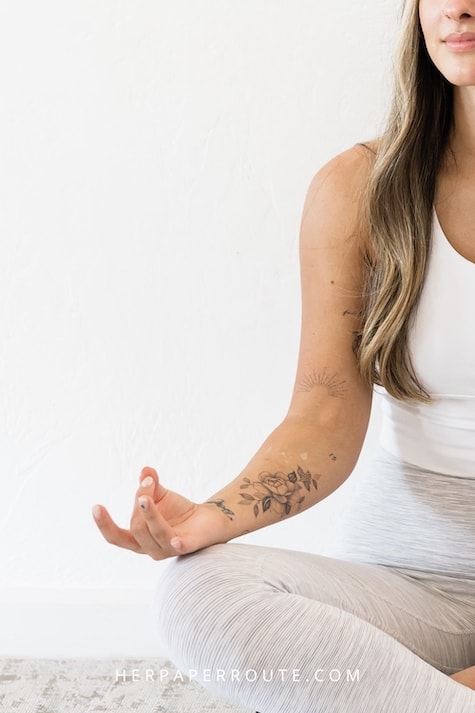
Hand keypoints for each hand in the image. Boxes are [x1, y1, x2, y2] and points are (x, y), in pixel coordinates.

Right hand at [92, 466, 229, 559]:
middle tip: (147, 483)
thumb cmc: (178, 510)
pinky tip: (176, 539)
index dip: (104, 525)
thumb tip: (145, 470)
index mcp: (139, 538)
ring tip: (146, 496)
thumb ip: (149, 484)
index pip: (116, 537)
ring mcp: (168, 549)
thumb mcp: (159, 494)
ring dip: (149, 514)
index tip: (96, 506)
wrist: (207, 518)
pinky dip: (177, 543)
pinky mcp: (188, 546)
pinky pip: (180, 547)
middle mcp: (150, 548)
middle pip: (137, 528)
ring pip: (154, 533)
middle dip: (139, 503)